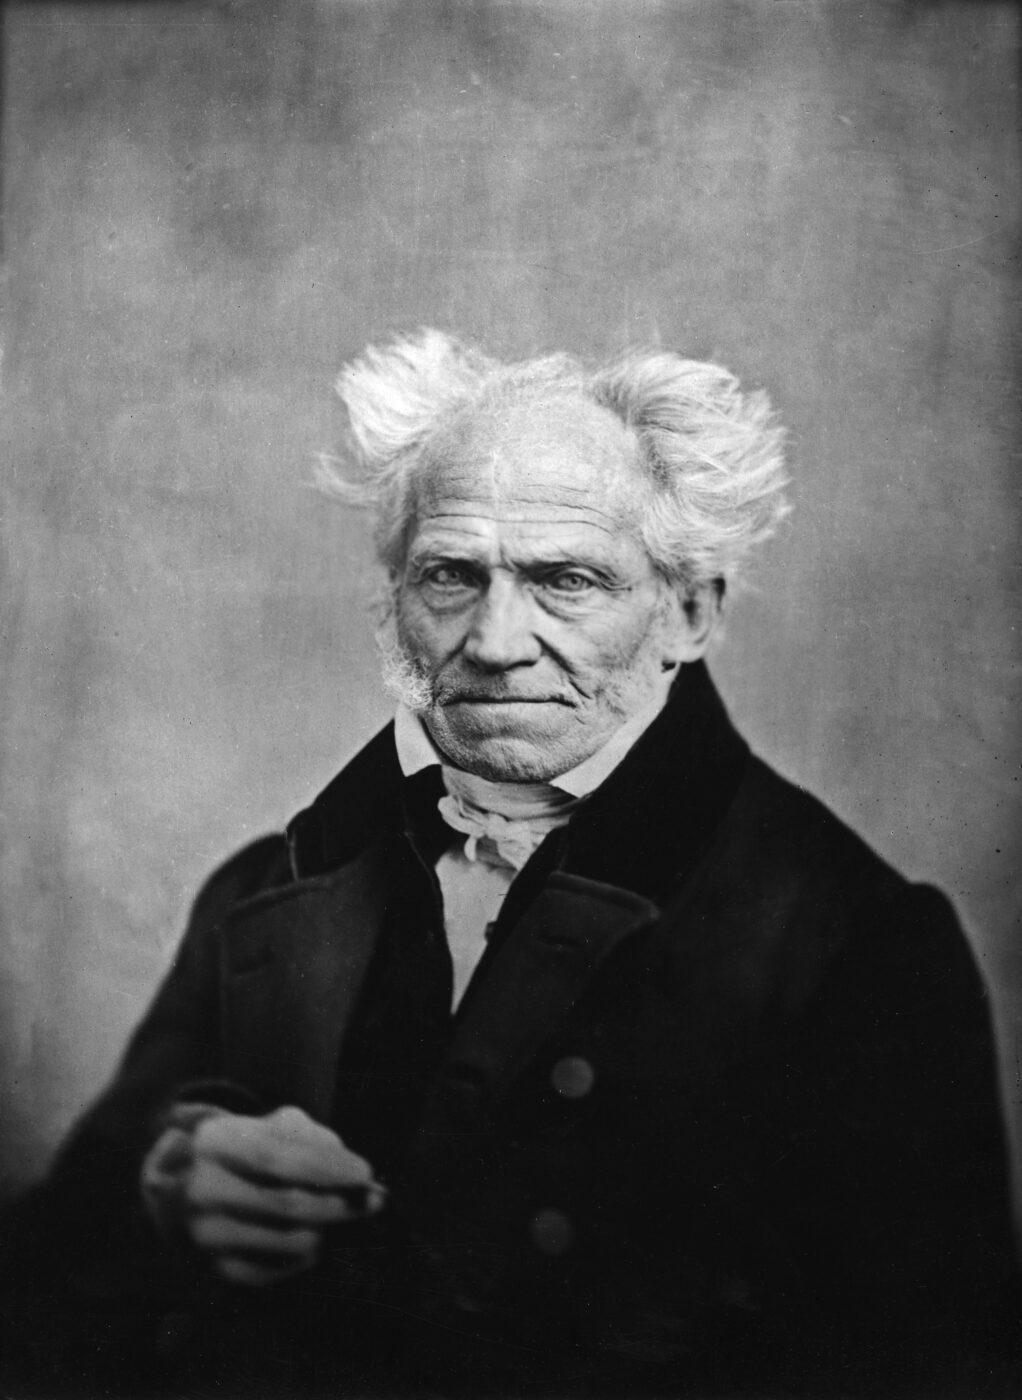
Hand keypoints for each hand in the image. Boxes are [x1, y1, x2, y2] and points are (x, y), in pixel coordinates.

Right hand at [141, 1104, 385, 1285]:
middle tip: (373, 1200)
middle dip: (340, 1204)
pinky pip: (282, 1271)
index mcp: (213, 1141)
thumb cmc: (240, 1148)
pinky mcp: (215, 1270)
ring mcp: (205, 1235)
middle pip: (289, 1205)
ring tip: (335, 1215)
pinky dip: (307, 1256)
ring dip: (327, 1229)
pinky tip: (310, 1235)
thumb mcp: (266, 1125)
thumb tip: (359, 1176)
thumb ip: (311, 1138)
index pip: (278, 1157)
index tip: (366, 1173)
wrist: (176, 1188)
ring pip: (292, 1242)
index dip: (327, 1167)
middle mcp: (201, 1190)